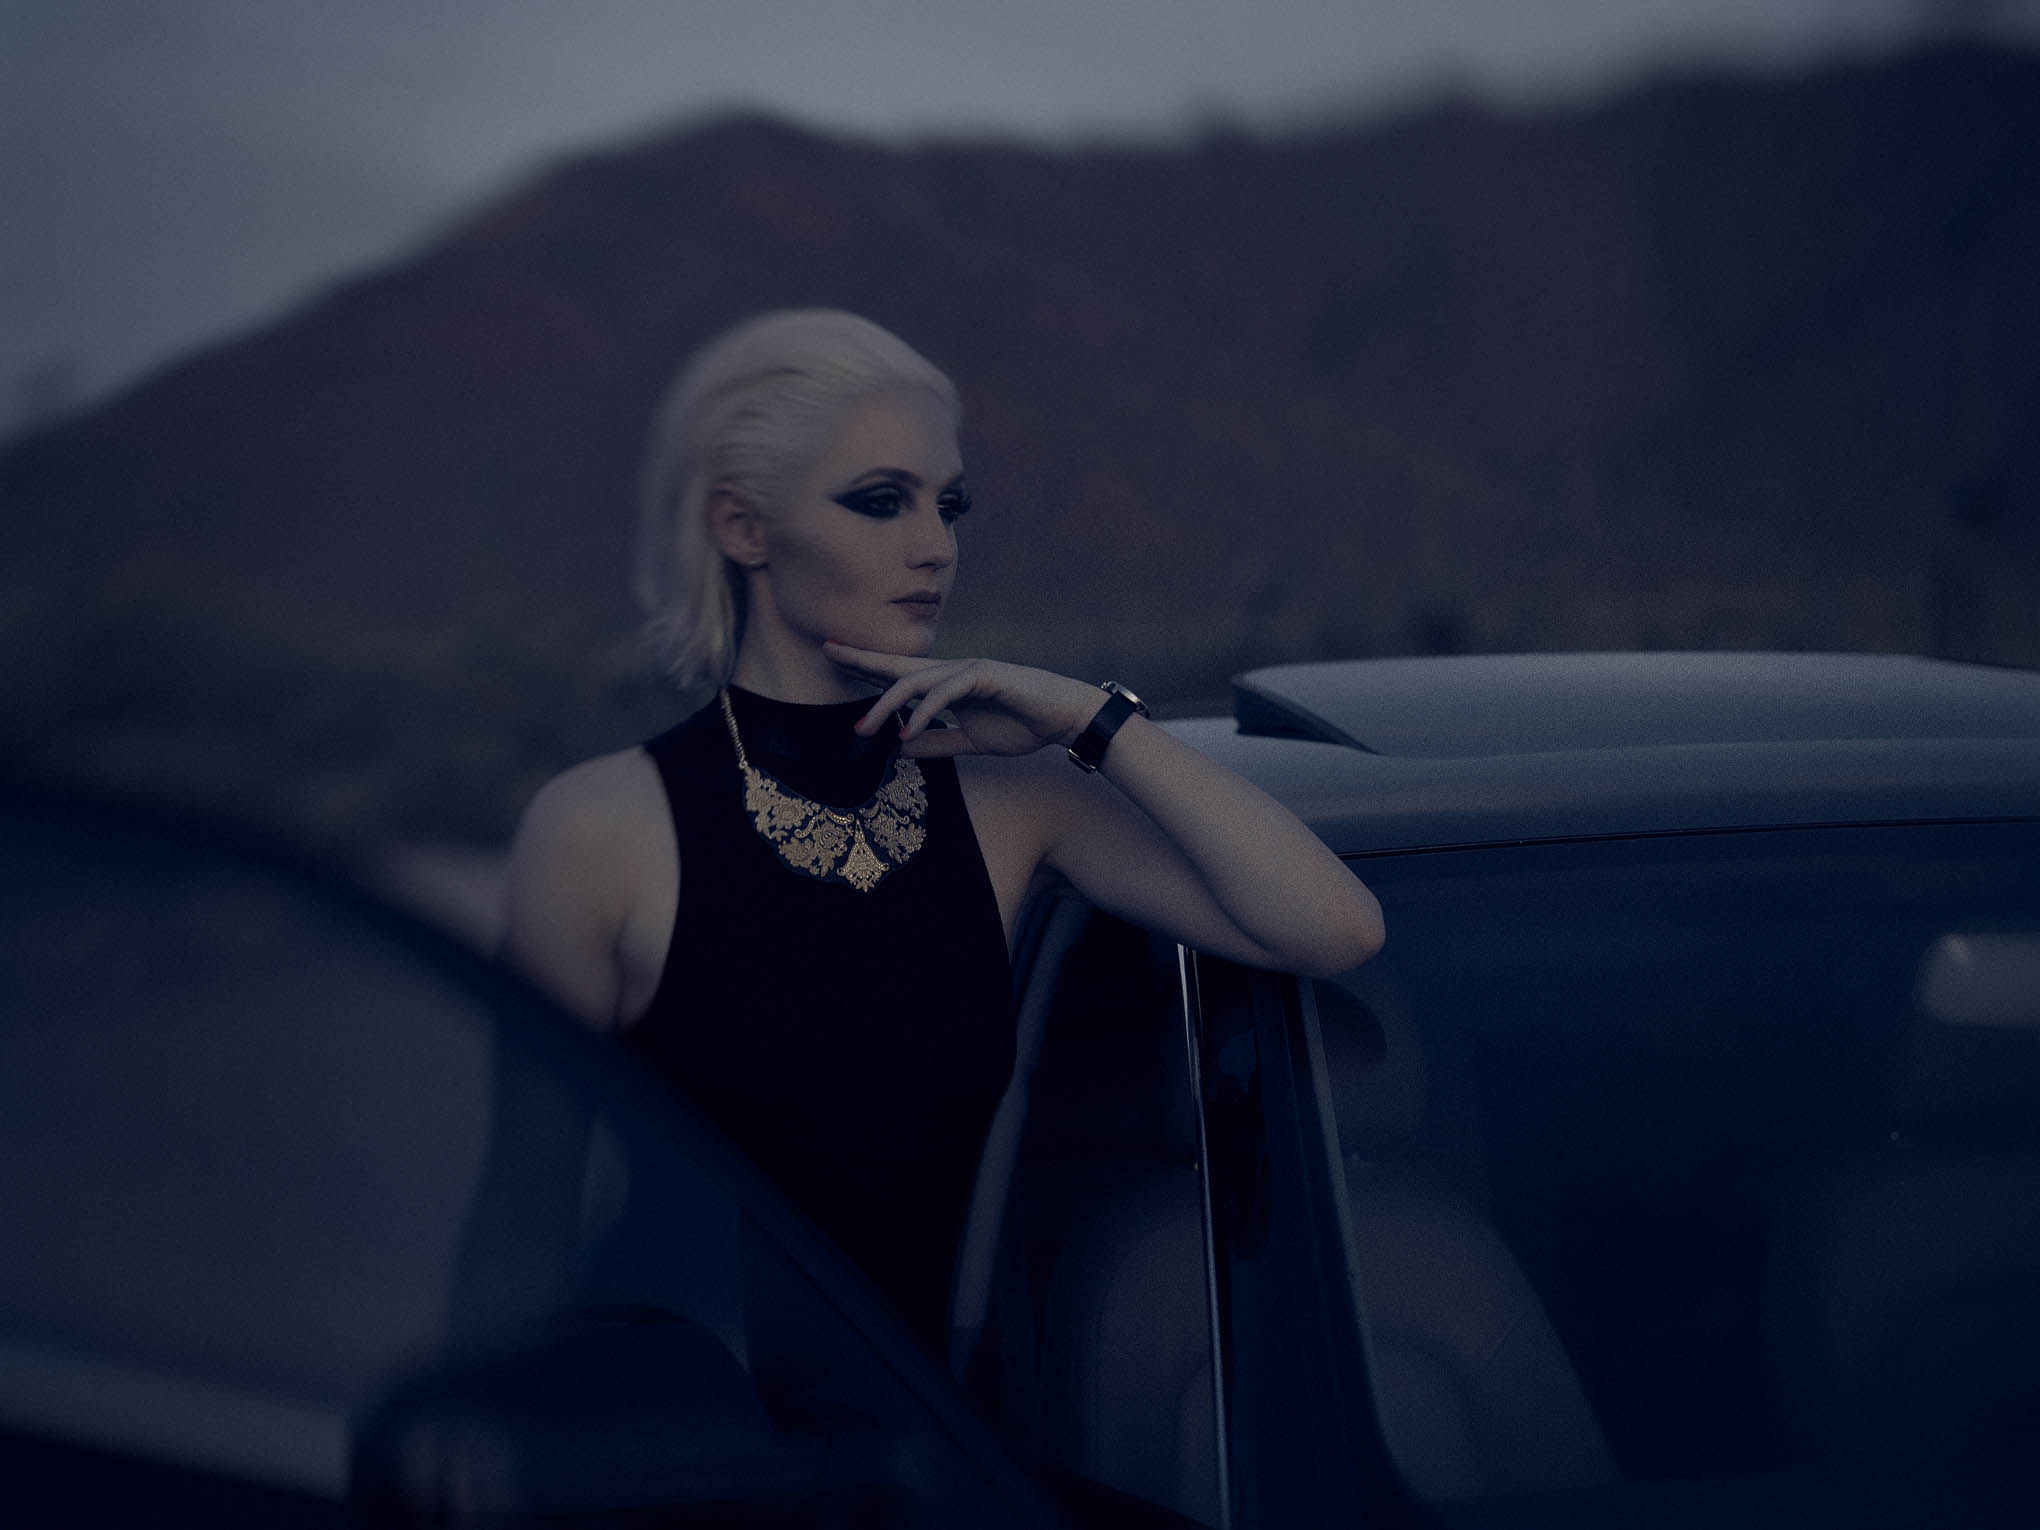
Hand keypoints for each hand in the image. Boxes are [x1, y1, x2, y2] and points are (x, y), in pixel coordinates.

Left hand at [823, 641, 1106, 758]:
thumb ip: (937, 743)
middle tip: (828, 652)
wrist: (1063, 718)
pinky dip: (925, 712)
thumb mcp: (971, 742)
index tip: (834, 658)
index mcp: (946, 685)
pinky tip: (907, 731)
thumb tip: (900, 748)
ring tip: (864, 730)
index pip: (899, 675)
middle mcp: (952, 672)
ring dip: (886, 705)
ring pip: (916, 682)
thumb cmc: (1021, 725)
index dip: (867, 666)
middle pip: (898, 665)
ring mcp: (968, 671)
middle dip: (862, 659)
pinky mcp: (985, 676)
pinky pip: (946, 693)